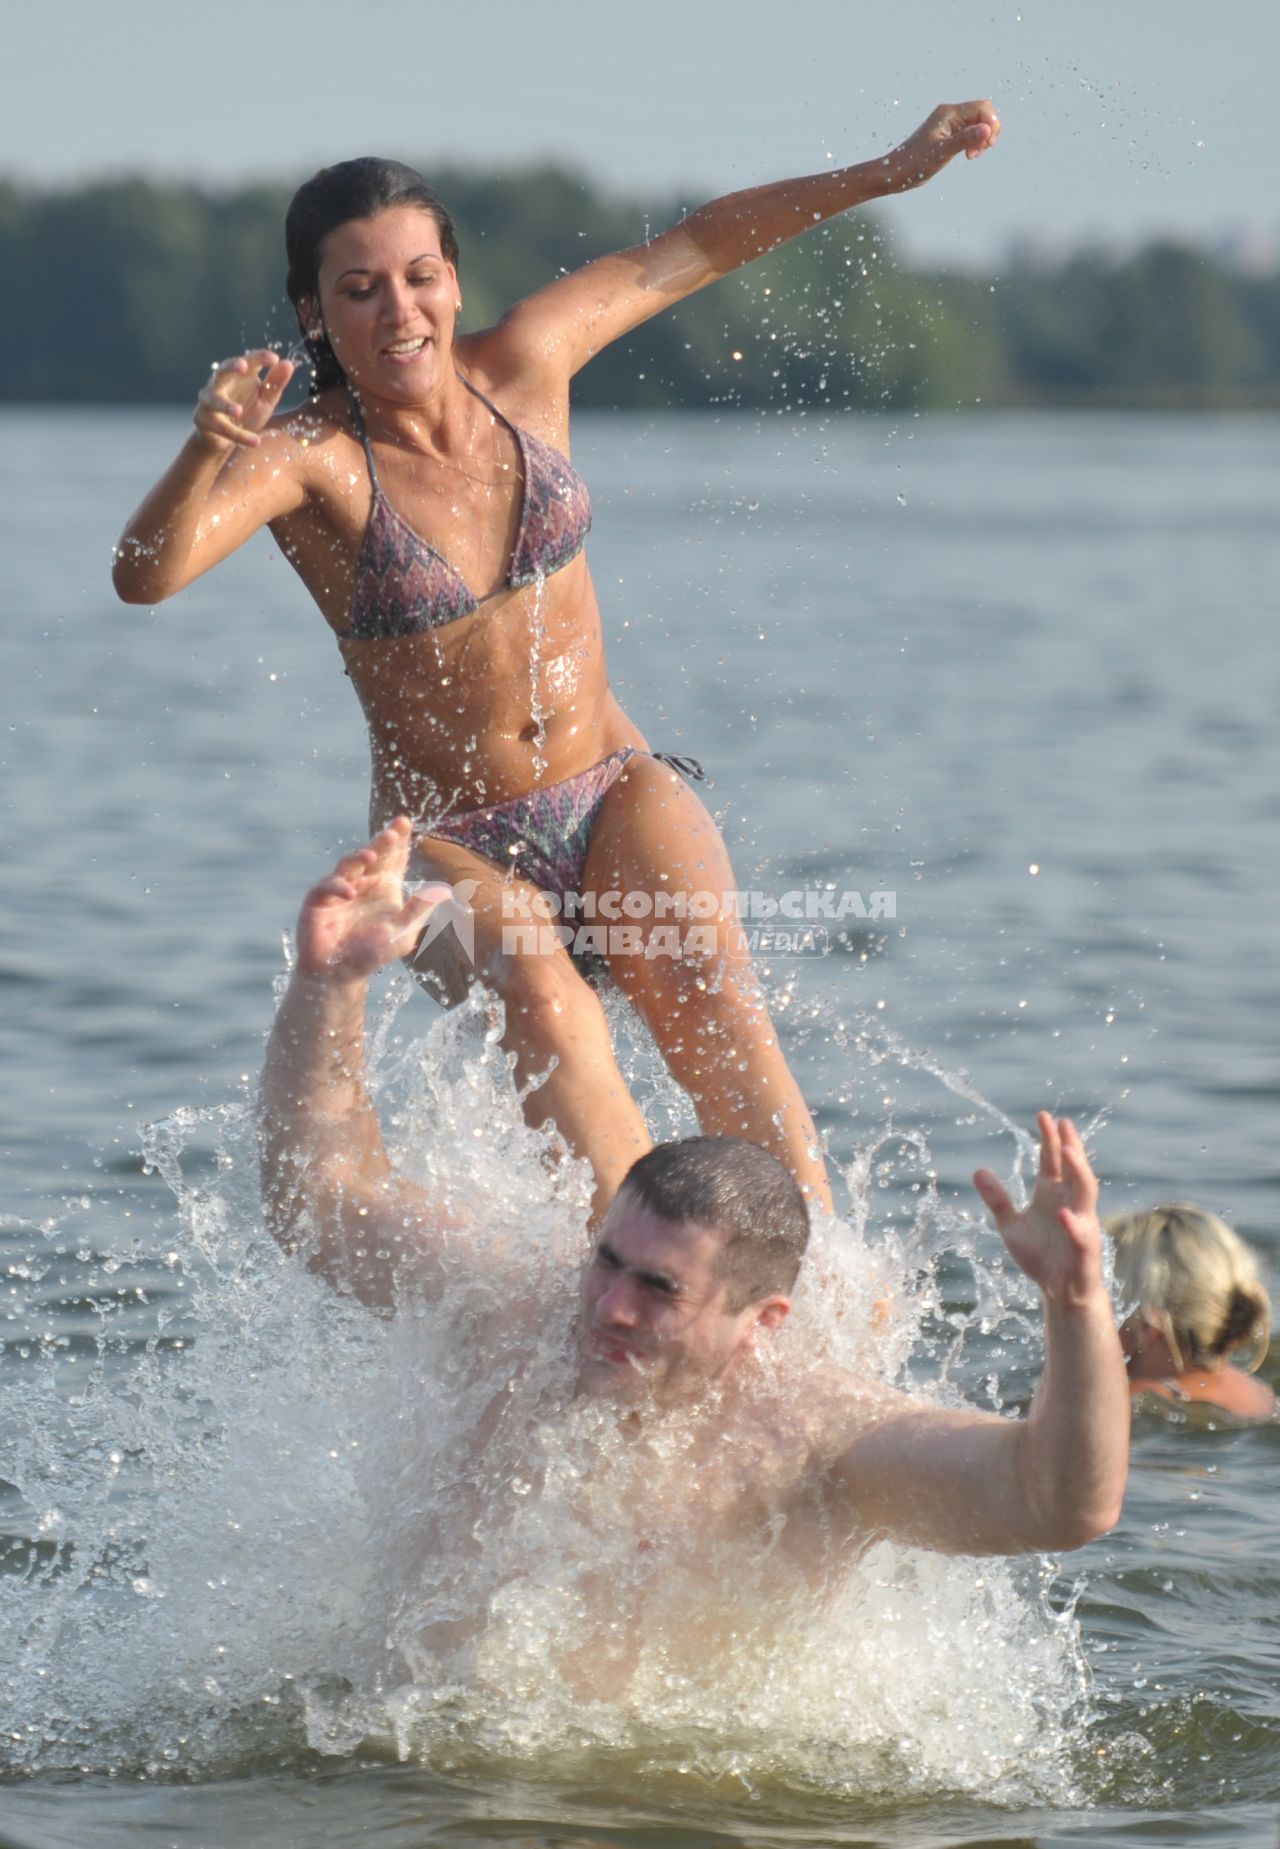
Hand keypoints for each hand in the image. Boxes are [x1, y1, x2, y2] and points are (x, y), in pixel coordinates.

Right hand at [193, 349, 294, 451]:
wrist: (225, 440)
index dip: (259, 358)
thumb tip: (288, 363)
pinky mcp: (203, 420)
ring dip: (225, 405)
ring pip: (214, 399)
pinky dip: (239, 435)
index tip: (274, 359)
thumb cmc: (246, 413)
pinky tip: (255, 441)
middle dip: (231, 367)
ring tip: (239, 411)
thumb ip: (275, 384)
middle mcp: (221, 383)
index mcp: (239, 375)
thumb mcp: (265, 400)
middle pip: (223, 370)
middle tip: (243, 366)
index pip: (249, 361)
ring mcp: (209, 401)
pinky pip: (222, 427)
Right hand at [295, 818, 446, 982]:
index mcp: (384, 887)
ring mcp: (339, 889)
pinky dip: (338, 886)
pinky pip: (326, 886)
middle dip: (382, 842)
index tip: (405, 822)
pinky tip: (350, 892)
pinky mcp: (319, 900)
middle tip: (392, 831)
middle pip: (373, 855)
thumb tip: (444, 891)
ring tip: (371, 856)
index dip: (399, 841)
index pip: (393, 859)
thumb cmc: (372, 954)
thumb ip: (418, 911)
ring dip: (359, 858)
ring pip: (349, 864)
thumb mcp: (402, 933)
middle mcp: (363, 883)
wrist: (339, 974)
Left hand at [882, 100, 1000, 193]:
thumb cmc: (914, 164)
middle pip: (983, 113)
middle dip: (988, 132)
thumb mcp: (941, 153)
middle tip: (976, 152)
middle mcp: (950, 114)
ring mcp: (949, 124)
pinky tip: (968, 155)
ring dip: (982, 139)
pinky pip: (970, 132)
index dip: (990, 125)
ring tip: (971, 155)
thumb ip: (964, 140)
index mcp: (949, 113)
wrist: (895, 173)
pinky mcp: (948, 135)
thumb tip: (986, 130)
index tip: (982, 147)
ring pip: (978, 123)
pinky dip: (974, 143)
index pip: (983, 108)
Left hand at [973, 1113, 1102, 1306]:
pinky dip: (1073, 1224)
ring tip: (1068, 1151)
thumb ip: (997, 1200)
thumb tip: (977, 1170)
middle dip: (1069, 1146)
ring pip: (1086, 1193)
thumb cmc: (1040, 1257)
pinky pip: (1081, 1234)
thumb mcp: (1010, 1226)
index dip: (1049, 1139)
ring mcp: (1082, 1225)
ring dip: (1079, 1172)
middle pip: (1074, 1169)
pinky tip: (1063, 1213)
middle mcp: (1071, 1203)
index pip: (1053, 1161)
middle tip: (1063, 1123)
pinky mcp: (1085, 1250)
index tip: (1044, 1116)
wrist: (1059, 1292)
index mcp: (1053, 1194)